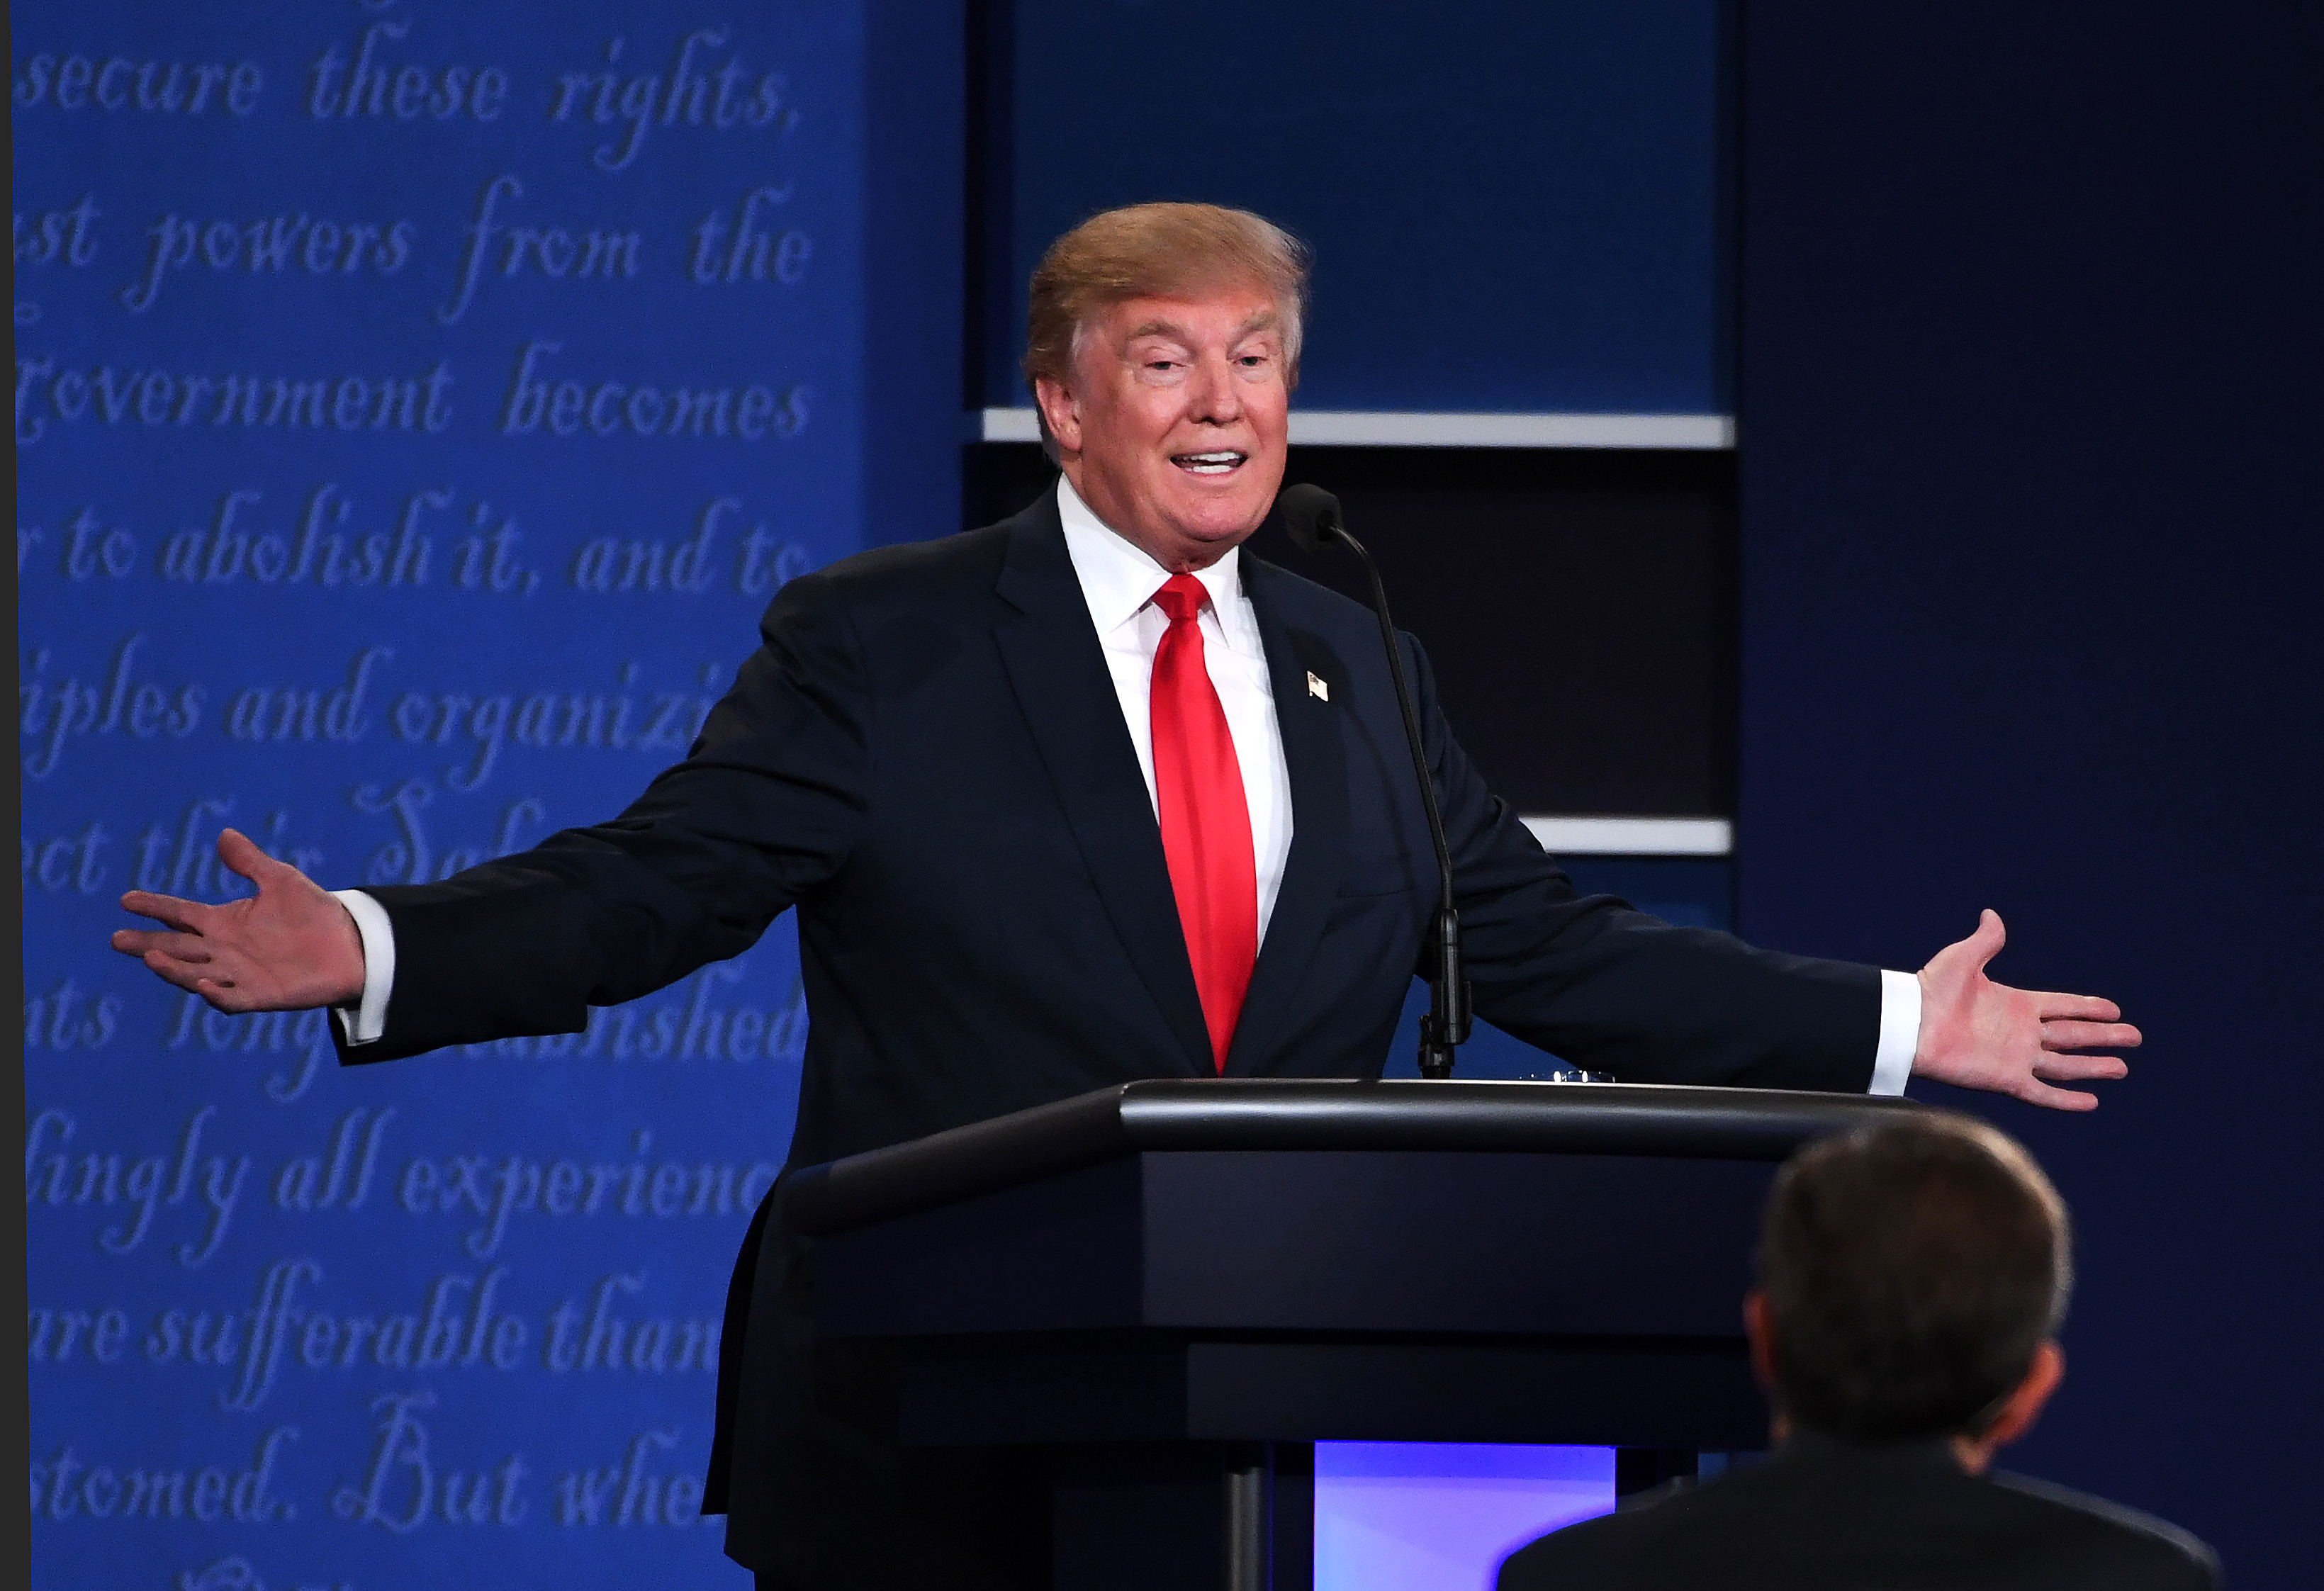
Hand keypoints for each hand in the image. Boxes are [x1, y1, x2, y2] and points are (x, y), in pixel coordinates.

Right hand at [111, 829, 365, 1012]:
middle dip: (146, 943)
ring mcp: (239, 974)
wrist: (351, 944)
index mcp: (223, 923)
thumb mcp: (281, 880)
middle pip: (176, 947)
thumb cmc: (314, 912)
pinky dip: (215, 993)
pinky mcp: (260, 995)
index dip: (154, 907)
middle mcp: (224, 950)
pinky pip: (230, 998)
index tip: (126, 900)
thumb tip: (224, 834)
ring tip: (150, 955)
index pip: (180, 914)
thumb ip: (250, 862)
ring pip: (193, 973)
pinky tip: (202, 984)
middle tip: (117, 939)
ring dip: (172, 968)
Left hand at [1911, 909, 2137, 1109]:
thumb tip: (1991, 914)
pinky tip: (2091, 1101)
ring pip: (2065, 1064)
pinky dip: (2066, 1099)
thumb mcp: (1962, 958)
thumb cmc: (1931, 990)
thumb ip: (1985, 940)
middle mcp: (2021, 1032)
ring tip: (2122, 1068)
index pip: (2063, 1006)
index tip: (2115, 1010)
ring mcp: (2016, 1057)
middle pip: (2073, 1035)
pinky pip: (2043, 1092)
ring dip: (2093, 1067)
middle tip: (2134, 1038)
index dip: (2089, 1008)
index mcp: (2016, 1003)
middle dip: (2104, 1037)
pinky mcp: (2006, 1078)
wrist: (1911, 1024)